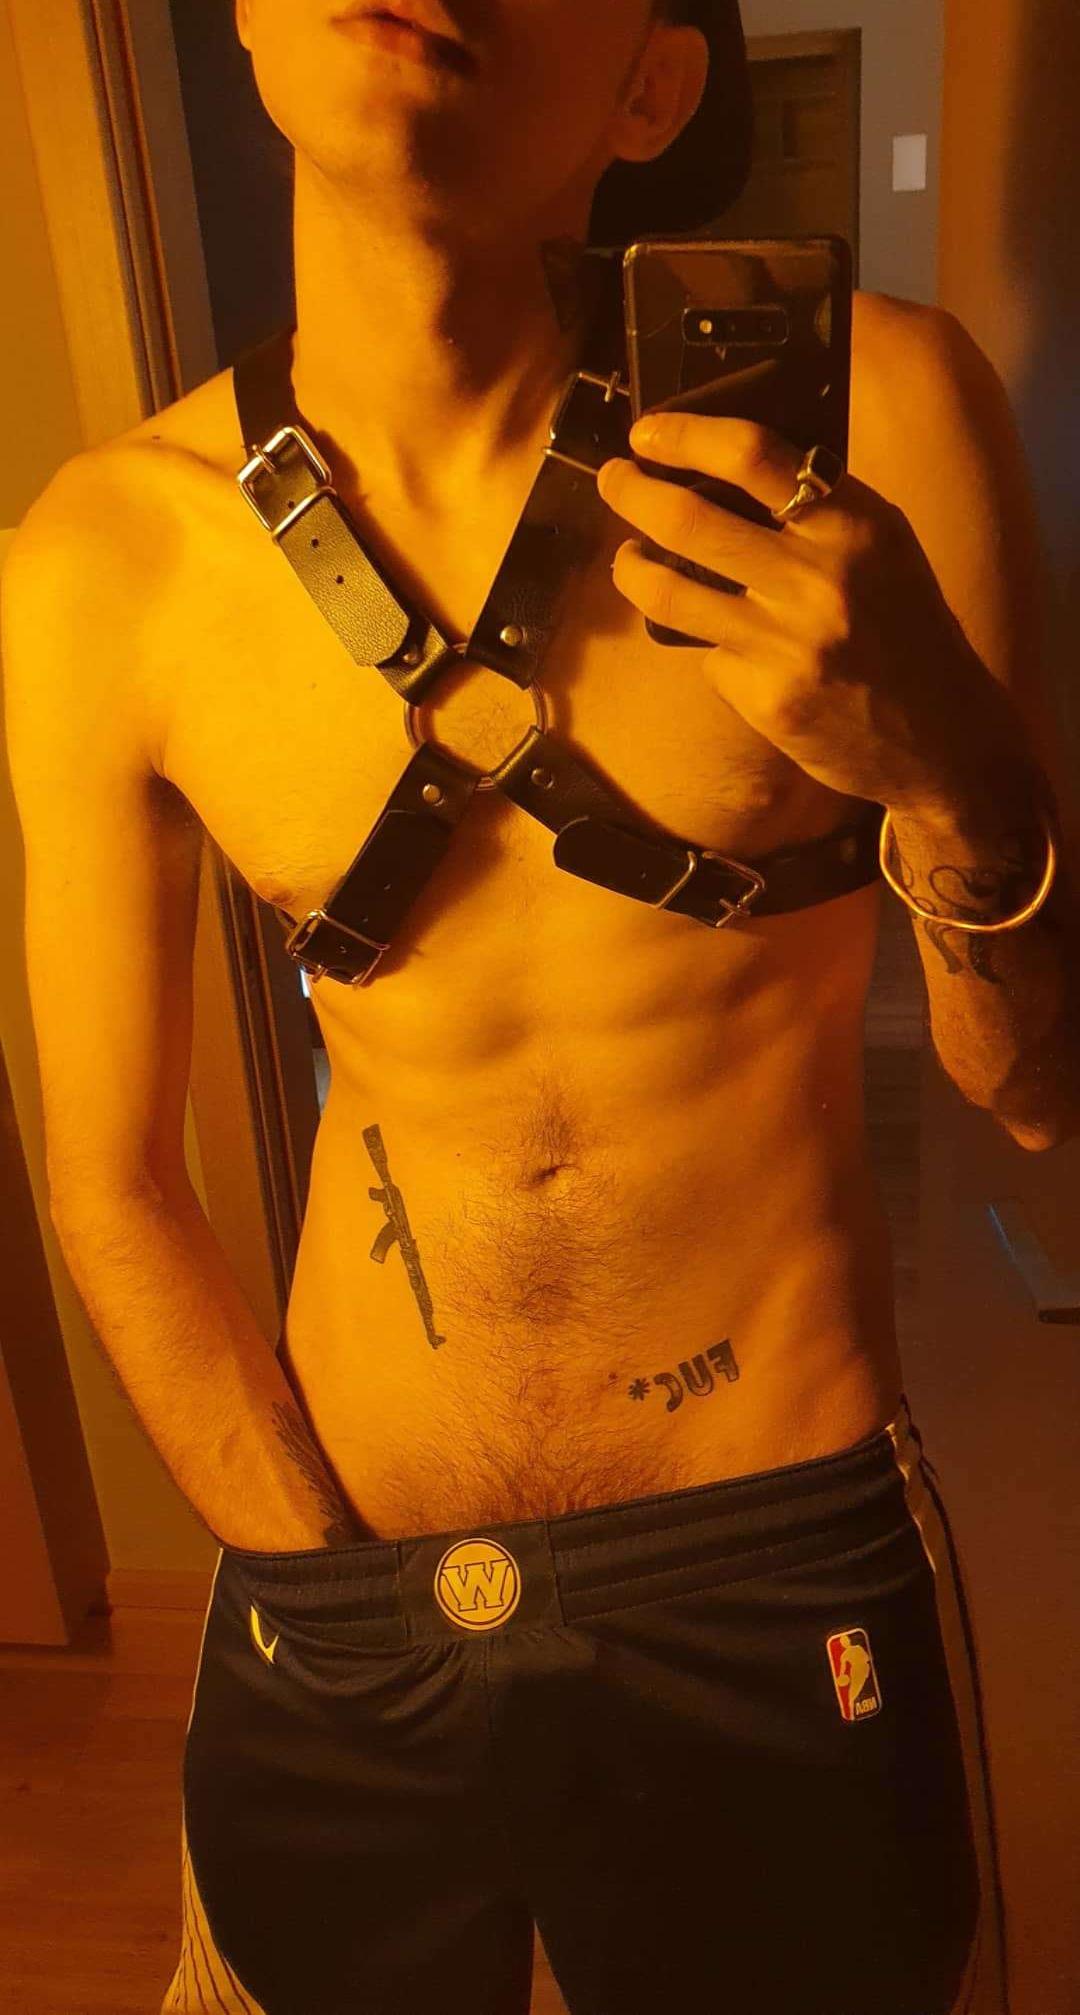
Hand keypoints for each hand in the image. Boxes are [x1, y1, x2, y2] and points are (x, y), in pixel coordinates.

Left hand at [596, 413, 1031, 816]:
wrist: (941, 735)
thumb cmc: (904, 628)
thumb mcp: (880, 545)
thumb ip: (816, 507)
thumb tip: (716, 468)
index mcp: (852, 523)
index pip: (751, 454)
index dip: (684, 436)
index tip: (647, 434)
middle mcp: (818, 578)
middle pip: (688, 520)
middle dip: (631, 493)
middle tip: (614, 482)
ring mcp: (787, 644)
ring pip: (668, 593)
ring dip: (631, 567)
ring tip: (629, 557)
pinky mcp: (765, 698)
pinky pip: (707, 655)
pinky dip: (706, 642)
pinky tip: (726, 643)